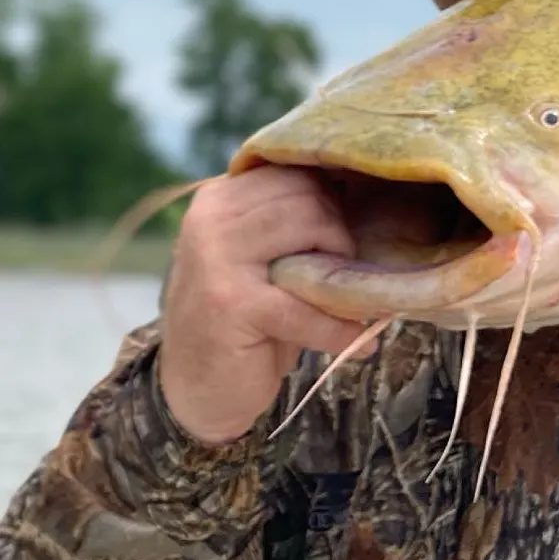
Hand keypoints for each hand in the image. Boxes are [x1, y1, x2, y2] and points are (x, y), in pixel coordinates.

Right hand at [158, 167, 368, 445]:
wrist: (196, 387)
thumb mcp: (260, 254)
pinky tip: (356, 341)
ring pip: (311, 230)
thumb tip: (360, 187)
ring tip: (341, 299)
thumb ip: (291, 218)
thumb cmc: (243, 314)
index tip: (346, 230)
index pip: (294, 171)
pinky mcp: (231, 303)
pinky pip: (307, 304)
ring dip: (339, 271)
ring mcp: (216, 258)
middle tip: (341, 274)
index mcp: (218, 197)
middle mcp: (211, 219)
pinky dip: (339, 327)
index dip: (332, 198)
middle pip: (308, 197)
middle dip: (338, 234)